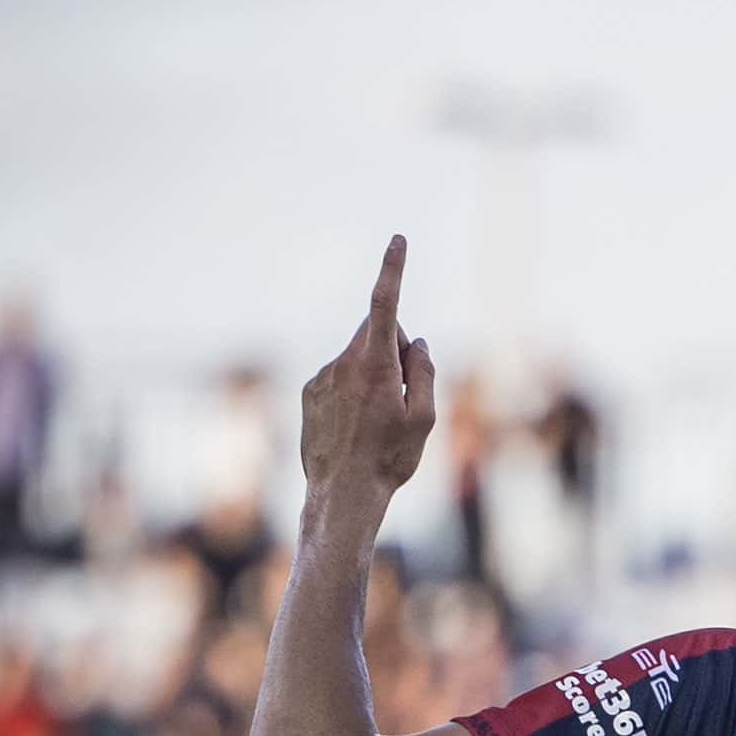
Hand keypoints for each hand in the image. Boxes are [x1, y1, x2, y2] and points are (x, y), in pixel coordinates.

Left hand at [300, 236, 435, 500]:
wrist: (342, 495)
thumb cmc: (390, 459)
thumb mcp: (425, 418)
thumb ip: (425, 371)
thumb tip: (419, 341)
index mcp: (375, 365)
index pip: (385, 304)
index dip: (393, 269)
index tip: (398, 239)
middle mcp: (344, 363)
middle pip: (378, 333)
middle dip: (397, 348)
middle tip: (407, 393)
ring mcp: (323, 378)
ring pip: (358, 358)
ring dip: (375, 374)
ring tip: (378, 421)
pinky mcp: (310, 393)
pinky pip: (340, 377)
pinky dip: (354, 390)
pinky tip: (357, 426)